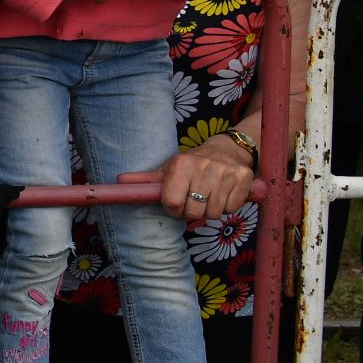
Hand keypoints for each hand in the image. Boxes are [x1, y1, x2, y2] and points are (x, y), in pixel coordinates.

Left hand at [119, 135, 255, 222]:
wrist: (228, 149)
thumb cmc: (193, 164)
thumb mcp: (169, 168)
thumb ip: (147, 179)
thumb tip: (119, 181)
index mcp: (181, 164)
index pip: (172, 203)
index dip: (173, 209)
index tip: (176, 204)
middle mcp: (203, 167)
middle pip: (193, 212)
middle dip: (192, 212)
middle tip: (194, 201)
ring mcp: (225, 173)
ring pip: (214, 213)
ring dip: (210, 210)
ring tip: (209, 195)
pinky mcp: (243, 179)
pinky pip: (232, 209)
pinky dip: (228, 206)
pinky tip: (224, 193)